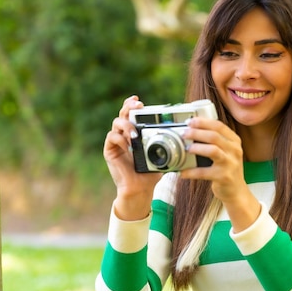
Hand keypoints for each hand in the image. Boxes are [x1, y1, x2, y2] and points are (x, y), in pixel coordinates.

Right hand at [104, 95, 161, 218]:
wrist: (140, 188)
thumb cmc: (151, 172)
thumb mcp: (162, 156)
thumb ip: (167, 145)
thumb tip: (181, 137)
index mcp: (135, 133)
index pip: (132, 114)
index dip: (133, 105)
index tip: (140, 102)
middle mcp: (124, 134)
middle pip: (123, 114)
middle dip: (129, 107)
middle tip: (137, 106)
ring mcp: (116, 142)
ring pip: (116, 123)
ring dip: (127, 125)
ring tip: (135, 134)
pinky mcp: (110, 151)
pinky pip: (112, 138)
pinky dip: (120, 139)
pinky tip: (128, 146)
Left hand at [179, 117, 260, 231]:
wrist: (236, 191)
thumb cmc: (227, 168)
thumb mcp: (227, 151)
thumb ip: (216, 141)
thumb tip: (193, 129)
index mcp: (234, 141)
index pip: (219, 126)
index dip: (203, 122)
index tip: (190, 121)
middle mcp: (234, 151)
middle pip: (214, 136)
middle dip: (196, 133)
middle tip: (184, 134)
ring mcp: (230, 164)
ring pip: (212, 150)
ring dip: (196, 148)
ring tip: (186, 149)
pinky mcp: (223, 177)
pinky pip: (204, 172)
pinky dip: (191, 172)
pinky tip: (182, 172)